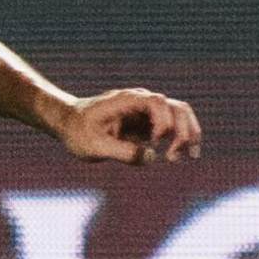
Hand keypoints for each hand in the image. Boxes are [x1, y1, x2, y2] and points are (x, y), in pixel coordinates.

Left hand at [59, 88, 201, 164]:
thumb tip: (151, 157)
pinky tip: (179, 155)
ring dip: (188, 135)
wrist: (70, 123)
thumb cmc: (78, 132)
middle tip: (173, 157)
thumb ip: (122, 152)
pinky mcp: (149, 122)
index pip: (157, 102)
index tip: (152, 143)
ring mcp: (147, 110)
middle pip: (176, 107)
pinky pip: (174, 126)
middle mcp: (141, 101)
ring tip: (188, 156)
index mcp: (126, 100)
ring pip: (181, 114)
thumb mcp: (93, 146)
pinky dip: (182, 139)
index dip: (162, 123)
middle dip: (183, 132)